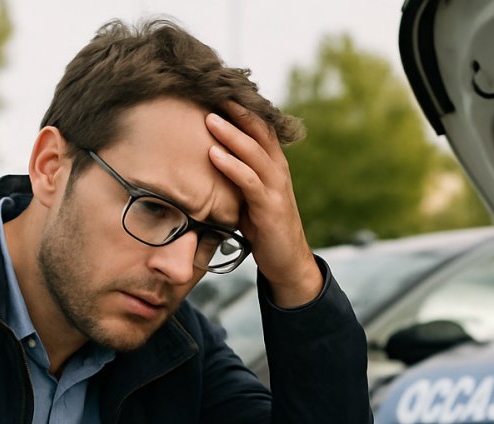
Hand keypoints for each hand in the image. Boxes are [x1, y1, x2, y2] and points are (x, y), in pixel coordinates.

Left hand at [205, 105, 322, 307]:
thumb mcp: (249, 197)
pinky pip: (249, 181)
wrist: (288, 262)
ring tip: (209, 118)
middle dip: (236, 111)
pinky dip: (231, 166)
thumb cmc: (265, 229)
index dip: (241, 108)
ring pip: (254, 152)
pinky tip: (213, 154)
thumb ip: (236, 177)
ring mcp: (276, 188)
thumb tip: (205, 161)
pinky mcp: (270, 207)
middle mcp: (278, 171)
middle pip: (259, 131)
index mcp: (274, 165)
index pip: (259, 128)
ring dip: (230, 134)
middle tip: (211, 91)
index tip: (217, 90)